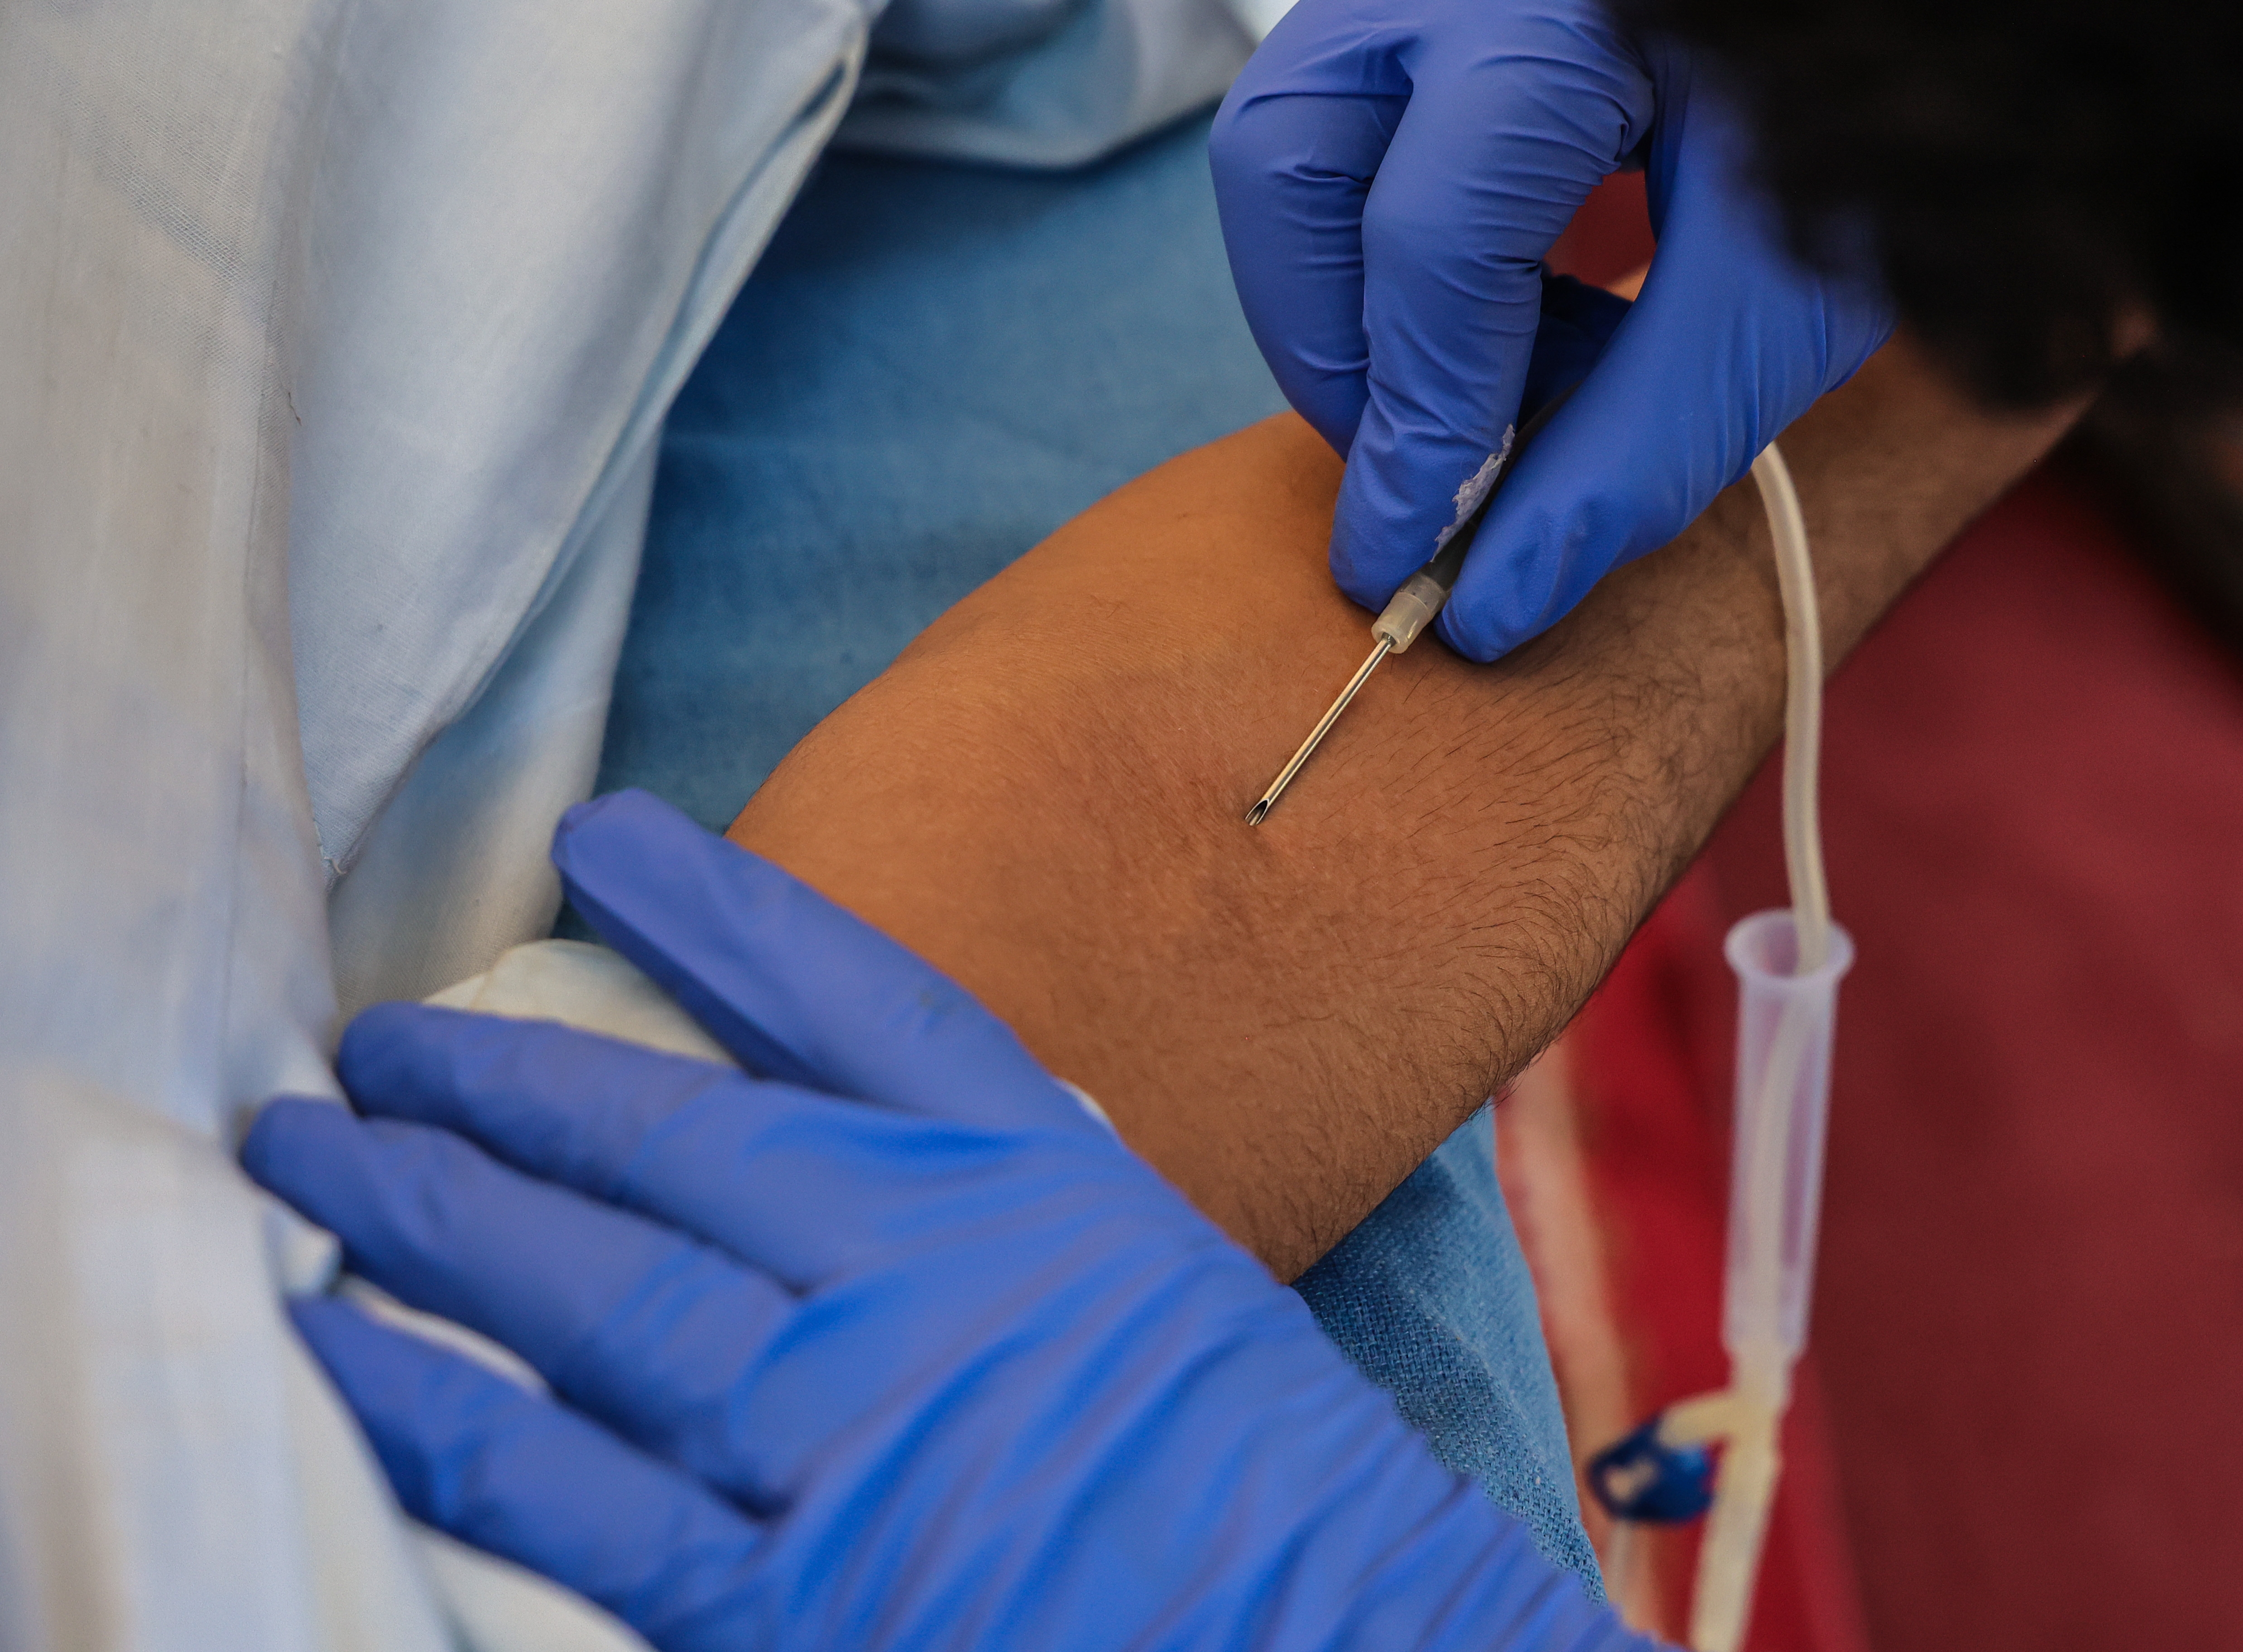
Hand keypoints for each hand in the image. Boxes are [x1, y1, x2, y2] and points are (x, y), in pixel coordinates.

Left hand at [246, 791, 1645, 1651]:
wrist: (1340, 1645)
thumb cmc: (1258, 1472)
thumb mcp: (1159, 1273)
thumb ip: (1012, 1190)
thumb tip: (848, 1137)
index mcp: (1035, 1180)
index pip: (846, 997)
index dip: (711, 907)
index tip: (602, 840)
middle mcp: (922, 1274)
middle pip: (665, 1137)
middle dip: (496, 1079)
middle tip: (377, 1041)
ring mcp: (841, 1431)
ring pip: (582, 1290)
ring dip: (422, 1212)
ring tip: (311, 1151)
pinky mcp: (784, 1596)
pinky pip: (562, 1485)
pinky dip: (435, 1409)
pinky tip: (337, 1343)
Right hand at [1211, 5, 1893, 658]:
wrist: (1904, 48)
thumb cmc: (1873, 129)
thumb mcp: (1786, 301)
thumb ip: (1640, 449)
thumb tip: (1491, 600)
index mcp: (1568, 15)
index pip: (1431, 238)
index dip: (1416, 423)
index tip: (1412, 557)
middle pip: (1290, 157)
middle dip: (1335, 345)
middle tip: (1422, 462)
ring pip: (1291, 139)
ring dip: (1351, 301)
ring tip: (1491, 389)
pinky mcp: (1439, 13)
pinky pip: (1350, 131)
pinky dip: (1398, 251)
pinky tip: (1518, 320)